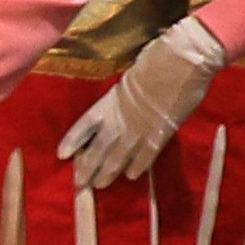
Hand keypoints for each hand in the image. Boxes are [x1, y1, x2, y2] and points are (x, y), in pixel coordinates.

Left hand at [58, 17, 225, 190]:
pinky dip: (137, 168)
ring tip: (99, 185)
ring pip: (117, 160)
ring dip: (107, 174)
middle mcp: (118, 121)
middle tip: (79, 184)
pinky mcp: (160, 136)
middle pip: (96, 151)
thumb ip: (123, 94)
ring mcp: (138, 131)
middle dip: (87, 169)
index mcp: (108, 103)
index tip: (61, 155)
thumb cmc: (156, 59)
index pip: (82, 127)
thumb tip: (122, 99)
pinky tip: (131, 176)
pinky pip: (145, 158)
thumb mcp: (130, 76)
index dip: (72, 142)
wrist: (183, 61)